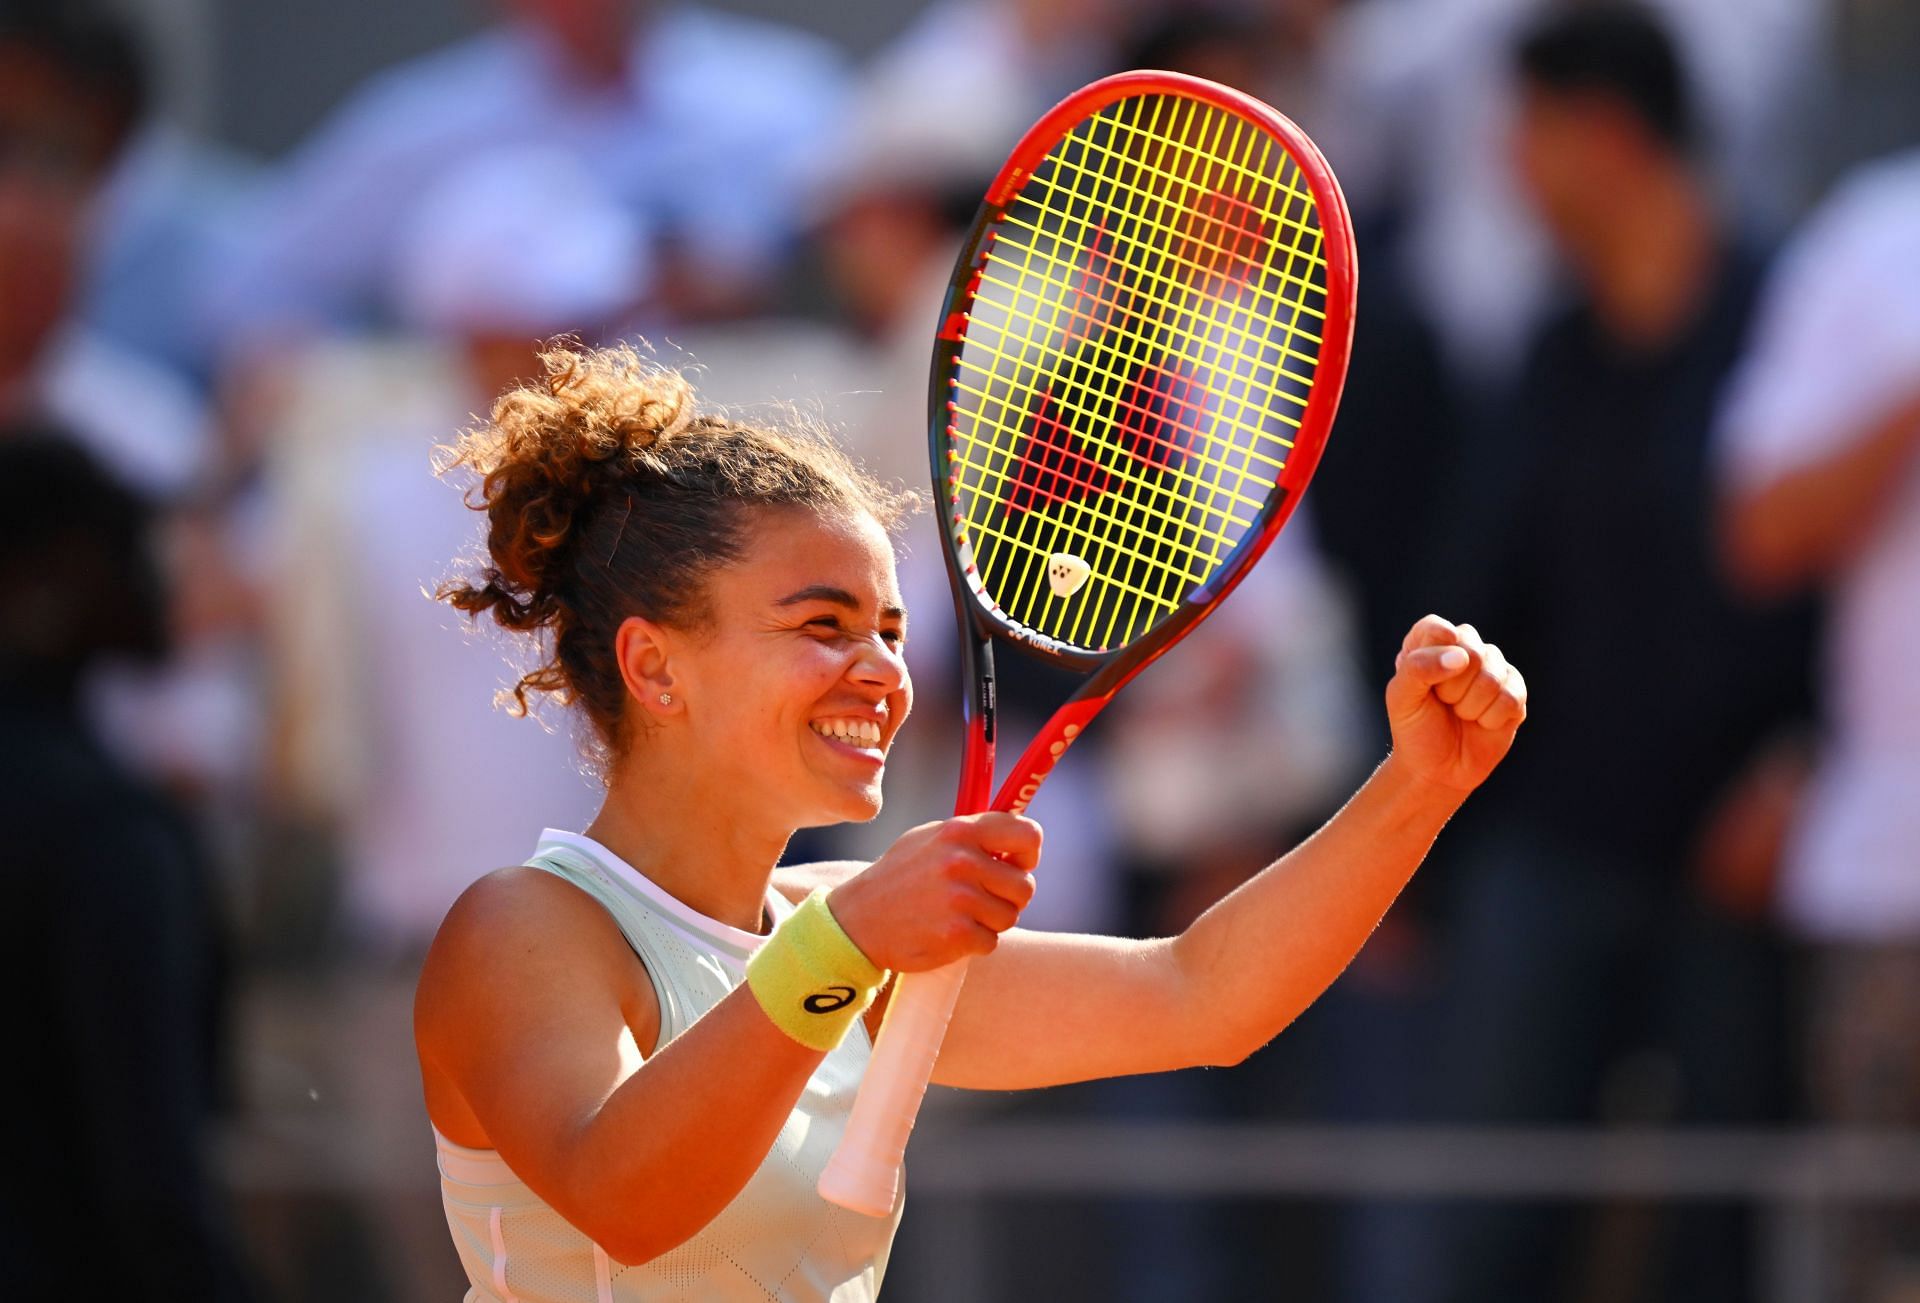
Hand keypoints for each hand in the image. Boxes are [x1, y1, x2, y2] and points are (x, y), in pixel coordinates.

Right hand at [827, 813, 1041, 971]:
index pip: (1028, 834)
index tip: (1016, 864)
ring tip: (958, 915)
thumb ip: (973, 835)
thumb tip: (1019, 840)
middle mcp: (962, 861)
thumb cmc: (898, 878)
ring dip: (990, 922)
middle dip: (1008, 897)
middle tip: (981, 899)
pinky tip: (948, 933)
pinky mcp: (957, 934)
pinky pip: (991, 942)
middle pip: (1025, 885)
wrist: (857, 921)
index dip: (1028, 854)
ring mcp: (960, 899)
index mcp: (960, 831)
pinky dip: (975, 943)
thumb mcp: (929, 839)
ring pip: (1010, 916)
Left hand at [1385, 614, 1527, 792]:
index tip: (1431, 674)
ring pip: (1492, 677)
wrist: (1437, 769)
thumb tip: (1462, 656)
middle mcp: (1465, 650)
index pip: (1436, 628)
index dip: (1438, 644)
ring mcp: (1493, 670)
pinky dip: (1489, 718)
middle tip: (1443, 703)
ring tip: (1460, 714)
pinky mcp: (1514, 694)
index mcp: (1430, 645)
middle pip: (1471, 650)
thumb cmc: (1416, 728)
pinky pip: (1510, 698)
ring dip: (1470, 706)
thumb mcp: (1402, 698)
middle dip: (1452, 688)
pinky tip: (1480, 724)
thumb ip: (1419, 667)